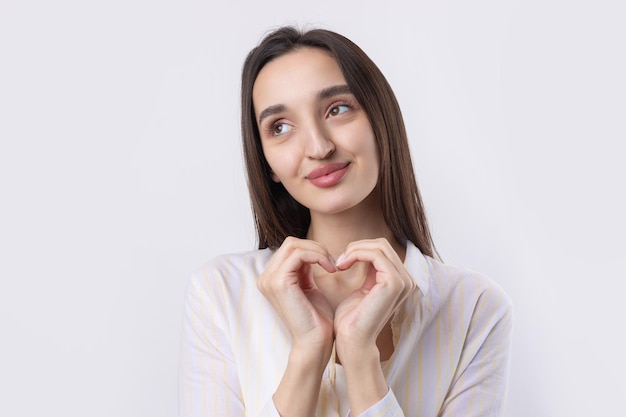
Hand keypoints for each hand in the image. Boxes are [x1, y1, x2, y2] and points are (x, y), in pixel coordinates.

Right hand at [257, 237, 336, 353]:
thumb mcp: (308, 286)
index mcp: (271, 278)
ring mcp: (269, 279)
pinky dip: (318, 257)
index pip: (290, 248)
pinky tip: (330, 270)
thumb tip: (309, 249)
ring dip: (318, 251)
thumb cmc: (316, 319)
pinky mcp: (279, 282)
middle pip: (291, 243)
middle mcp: (265, 277)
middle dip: (316, 248)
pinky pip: (299, 254)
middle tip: (333, 263)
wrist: (315, 343)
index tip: (331, 263)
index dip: (313, 250)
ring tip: (332, 266)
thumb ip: (304, 268)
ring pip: (294, 245)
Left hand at [333, 238, 415, 356]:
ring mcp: (403, 281)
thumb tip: (363, 250)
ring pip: (379, 246)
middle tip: (339, 261)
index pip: (383, 249)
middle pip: (382, 244)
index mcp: (401, 281)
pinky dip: (356, 254)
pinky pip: (375, 254)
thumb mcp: (364, 287)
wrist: (352, 341)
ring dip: (354, 250)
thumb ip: (369, 270)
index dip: (360, 249)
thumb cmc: (353, 318)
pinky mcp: (394, 283)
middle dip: (357, 247)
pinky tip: (342, 266)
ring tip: (340, 263)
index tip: (341, 262)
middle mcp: (407, 280)